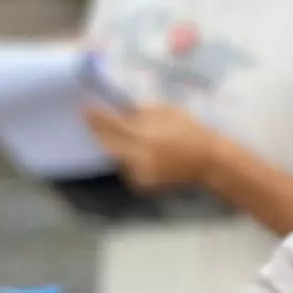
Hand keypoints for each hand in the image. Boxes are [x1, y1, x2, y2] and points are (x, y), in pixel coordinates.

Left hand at [86, 102, 220, 193]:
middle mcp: (139, 156)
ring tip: (111, 133)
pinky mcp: (142, 184)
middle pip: (108, 144)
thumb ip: (141, 111)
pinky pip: (127, 168)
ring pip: (116, 157)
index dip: (97, 117)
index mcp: (146, 135)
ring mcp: (140, 173)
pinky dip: (127, 159)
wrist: (207, 160)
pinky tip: (137, 151)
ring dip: (113, 145)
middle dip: (97, 131)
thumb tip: (118, 108)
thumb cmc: (189, 130)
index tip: (85, 108)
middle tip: (88, 119)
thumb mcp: (166, 110)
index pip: (112, 125)